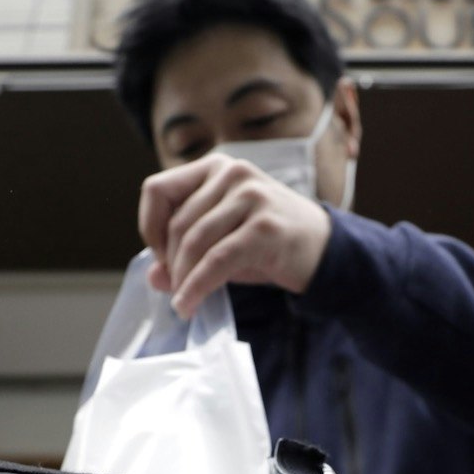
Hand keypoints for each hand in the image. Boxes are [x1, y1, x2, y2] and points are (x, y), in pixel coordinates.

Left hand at [138, 153, 332, 317]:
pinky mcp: (265, 227)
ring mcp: (251, 196)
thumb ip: (185, 252)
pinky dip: (197, 287)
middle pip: (178, 223)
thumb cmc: (267, 243)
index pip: (157, 189)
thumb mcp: (221, 240)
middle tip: (176, 290)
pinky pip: (216, 261)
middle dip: (171, 264)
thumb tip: (153, 277)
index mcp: (215, 168)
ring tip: (183, 302)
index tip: (162, 258)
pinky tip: (189, 305)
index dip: (150, 228)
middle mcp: (232, 174)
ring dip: (183, 280)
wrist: (324, 249)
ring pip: (196, 242)